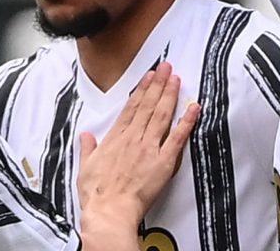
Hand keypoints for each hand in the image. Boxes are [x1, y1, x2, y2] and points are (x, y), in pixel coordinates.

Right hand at [76, 62, 199, 250]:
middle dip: (158, 84)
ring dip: (170, 95)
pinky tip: (194, 108)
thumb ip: (88, 148)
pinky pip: (177, 138)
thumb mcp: (86, 167)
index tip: (148, 76)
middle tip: (167, 67)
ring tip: (176, 79)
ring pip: (161, 115)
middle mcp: (133, 138)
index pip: (131, 107)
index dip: (142, 89)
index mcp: (115, 138)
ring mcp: (149, 148)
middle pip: (148, 105)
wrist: (109, 211)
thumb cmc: (97, 194)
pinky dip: (186, 121)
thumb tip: (86, 137)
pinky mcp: (163, 162)